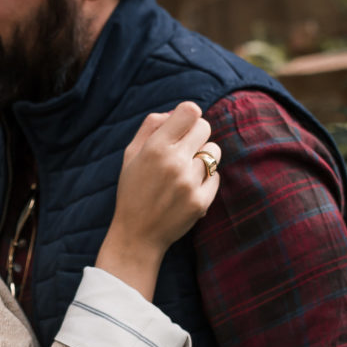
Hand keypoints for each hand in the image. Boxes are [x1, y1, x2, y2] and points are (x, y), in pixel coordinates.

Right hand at [111, 101, 220, 254]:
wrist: (137, 235)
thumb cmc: (133, 190)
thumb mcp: (131, 155)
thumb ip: (151, 126)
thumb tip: (175, 112)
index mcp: (155, 148)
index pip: (190, 111)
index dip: (188, 116)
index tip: (182, 127)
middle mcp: (174, 163)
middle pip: (205, 127)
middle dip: (196, 135)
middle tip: (184, 150)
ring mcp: (189, 183)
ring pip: (214, 151)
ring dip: (204, 157)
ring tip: (186, 171)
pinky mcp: (201, 201)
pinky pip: (216, 176)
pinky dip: (205, 180)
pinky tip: (188, 190)